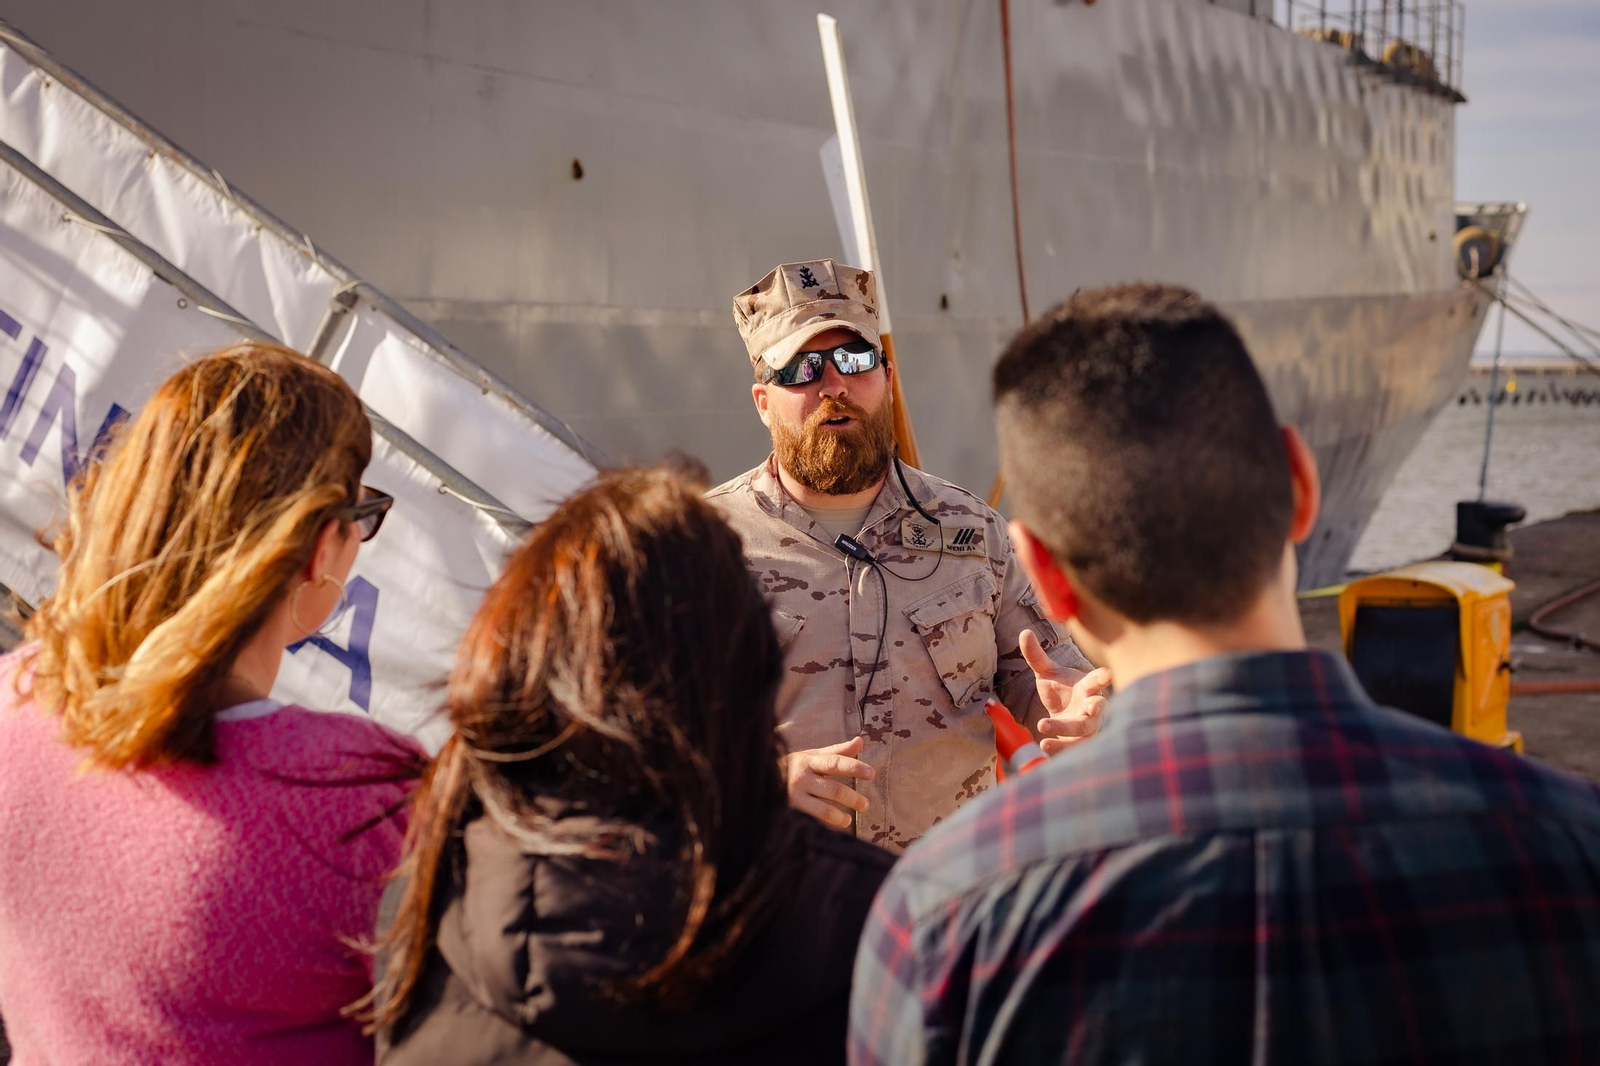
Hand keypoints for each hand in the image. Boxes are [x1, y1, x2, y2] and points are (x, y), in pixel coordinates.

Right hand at [780, 735, 873, 830]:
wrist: (760, 780)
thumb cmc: (794, 767)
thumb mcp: (812, 756)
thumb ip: (837, 752)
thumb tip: (860, 741)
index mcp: (808, 761)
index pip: (835, 763)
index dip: (854, 767)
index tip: (871, 774)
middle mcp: (801, 778)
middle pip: (834, 789)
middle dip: (853, 798)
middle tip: (865, 804)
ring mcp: (794, 797)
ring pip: (824, 809)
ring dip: (841, 816)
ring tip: (848, 820)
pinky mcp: (790, 811)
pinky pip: (813, 821)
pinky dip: (826, 826)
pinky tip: (833, 827)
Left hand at [1020, 628, 1110, 754]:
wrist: (1062, 717)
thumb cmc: (1060, 691)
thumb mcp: (1047, 673)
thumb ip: (1036, 656)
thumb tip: (1024, 632)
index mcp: (1087, 687)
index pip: (1097, 680)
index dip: (1103, 676)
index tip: (1109, 673)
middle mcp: (1091, 707)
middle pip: (1096, 708)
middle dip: (1096, 708)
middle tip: (1091, 708)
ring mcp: (1087, 727)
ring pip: (1083, 731)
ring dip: (1065, 730)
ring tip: (1042, 725)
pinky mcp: (1078, 743)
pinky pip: (1074, 748)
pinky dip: (1060, 749)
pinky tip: (1044, 745)